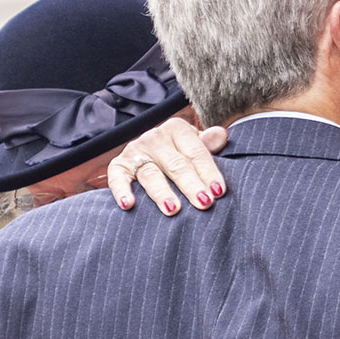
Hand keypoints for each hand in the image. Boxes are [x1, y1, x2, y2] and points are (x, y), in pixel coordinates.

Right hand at [107, 118, 228, 214]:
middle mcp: (155, 138)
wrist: (152, 152)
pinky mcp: (119, 165)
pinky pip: (117, 178)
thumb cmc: (182, 153)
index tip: (218, 191)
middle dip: (191, 185)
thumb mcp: (196, 145)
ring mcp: (135, 151)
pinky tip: (128, 205)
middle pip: (176, 165)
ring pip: (151, 174)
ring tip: (173, 209)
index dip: (209, 172)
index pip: (196, 152)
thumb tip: (222, 135)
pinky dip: (121, 191)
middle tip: (204, 203)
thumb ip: (208, 144)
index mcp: (177, 129)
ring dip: (162, 192)